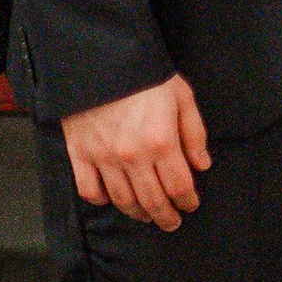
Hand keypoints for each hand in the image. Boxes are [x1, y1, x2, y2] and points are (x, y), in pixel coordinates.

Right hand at [62, 73, 210, 230]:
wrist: (101, 59)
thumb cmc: (146, 76)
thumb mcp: (182, 97)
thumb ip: (194, 134)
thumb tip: (202, 166)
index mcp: (161, 142)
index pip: (179, 186)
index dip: (187, 201)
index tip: (191, 205)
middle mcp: (132, 156)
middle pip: (152, 200)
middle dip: (165, 216)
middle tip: (172, 222)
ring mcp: (103, 157)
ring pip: (122, 200)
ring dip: (137, 212)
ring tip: (147, 215)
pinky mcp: (80, 154)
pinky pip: (88, 189)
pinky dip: (100, 199)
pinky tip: (110, 199)